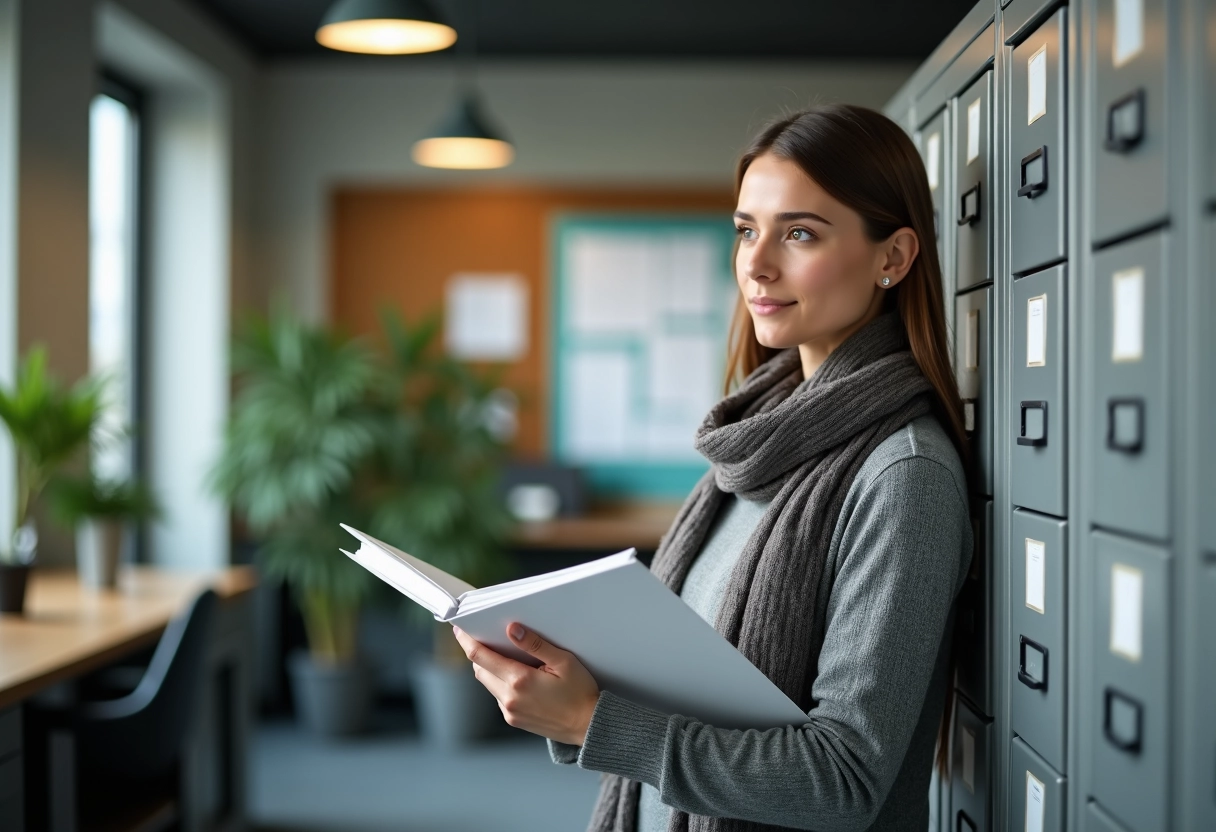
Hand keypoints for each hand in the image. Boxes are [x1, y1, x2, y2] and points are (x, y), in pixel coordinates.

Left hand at [453, 623, 599, 745]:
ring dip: (489, 668)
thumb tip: (512, 629)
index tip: (460, 629)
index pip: (480, 657)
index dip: (466, 641)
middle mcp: (509, 698)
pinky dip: (500, 682)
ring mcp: (510, 711)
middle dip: (478, 652)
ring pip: (487, 683)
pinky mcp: (514, 719)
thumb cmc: (580, 692)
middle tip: (483, 637)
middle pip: (479, 669)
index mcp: (520, 680)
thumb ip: (535, 644)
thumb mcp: (563, 661)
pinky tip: (517, 676)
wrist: (588, 725)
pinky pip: (498, 696)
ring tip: (503, 655)